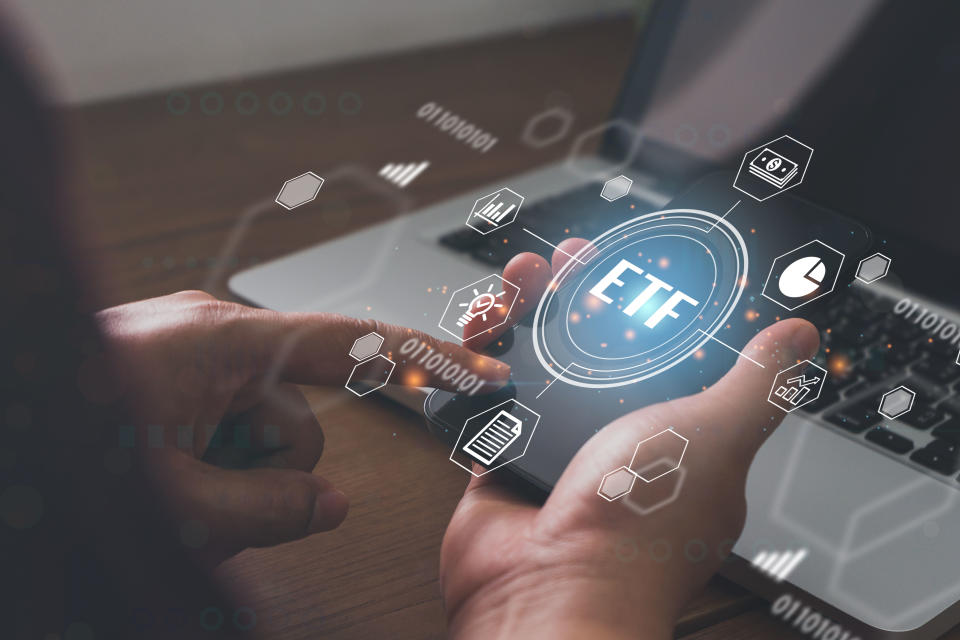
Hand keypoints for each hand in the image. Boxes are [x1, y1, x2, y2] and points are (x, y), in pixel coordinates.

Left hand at [95, 290, 509, 562]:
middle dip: (268, 473)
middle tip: (211, 506)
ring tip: (164, 490)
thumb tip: (328, 503)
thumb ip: (273, 506)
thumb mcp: (178, 502)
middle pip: (298, 419)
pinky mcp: (168, 372)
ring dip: (228, 475)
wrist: (0, 416)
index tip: (478, 370)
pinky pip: (221, 424)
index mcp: (226, 342)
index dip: (423, 361)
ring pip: (258, 433)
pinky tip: (154, 474)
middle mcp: (213, 335)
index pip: (354, 344)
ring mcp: (187, 353)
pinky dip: (204, 462)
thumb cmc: (57, 444)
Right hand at [440, 243, 820, 638]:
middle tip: (559, 263)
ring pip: (537, 366)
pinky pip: (490, 399)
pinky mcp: (507, 460)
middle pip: (589, 348)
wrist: (552, 587)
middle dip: (571, 296)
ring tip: (516, 281)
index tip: (622, 266)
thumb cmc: (638, 527)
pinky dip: (479, 365)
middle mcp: (617, 443)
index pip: (658, 349)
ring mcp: (559, 452)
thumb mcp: (713, 434)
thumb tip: (797, 339)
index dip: (638, 300)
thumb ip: (754, 383)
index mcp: (676, 436)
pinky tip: (480, 333)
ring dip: (524, 317)